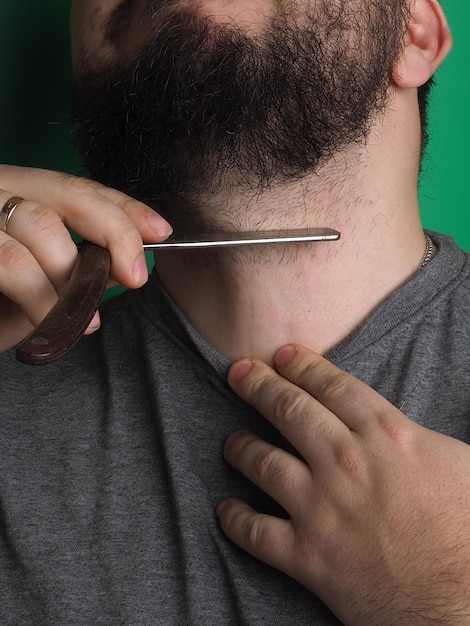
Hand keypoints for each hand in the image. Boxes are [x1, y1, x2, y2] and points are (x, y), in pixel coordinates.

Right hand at [0, 165, 171, 351]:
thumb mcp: (42, 279)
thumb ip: (76, 264)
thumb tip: (125, 266)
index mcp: (16, 192)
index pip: (78, 189)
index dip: (124, 208)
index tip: (161, 231)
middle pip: (63, 198)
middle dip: (111, 236)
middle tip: (135, 278)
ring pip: (36, 228)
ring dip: (69, 280)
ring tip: (82, 321)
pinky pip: (10, 263)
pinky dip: (39, 299)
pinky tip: (45, 325)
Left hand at [217, 344, 469, 624]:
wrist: (467, 602)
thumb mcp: (456, 461)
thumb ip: (414, 435)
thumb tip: (394, 425)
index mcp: (386, 435)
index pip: (331, 386)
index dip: (301, 365)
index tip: (281, 355)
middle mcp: (346, 462)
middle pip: (290, 410)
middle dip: (260, 386)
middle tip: (240, 373)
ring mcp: (322, 507)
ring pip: (263, 462)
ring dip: (241, 447)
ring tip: (232, 441)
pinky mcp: (308, 555)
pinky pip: (256, 531)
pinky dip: (235, 519)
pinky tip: (226, 510)